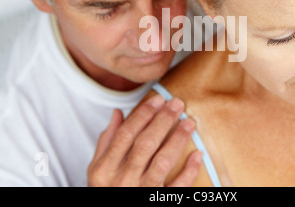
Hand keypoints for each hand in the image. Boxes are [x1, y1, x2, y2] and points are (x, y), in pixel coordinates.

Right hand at [87, 95, 202, 186]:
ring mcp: (141, 193)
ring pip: (163, 162)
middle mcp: (122, 180)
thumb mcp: (97, 170)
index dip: (143, 114)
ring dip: (177, 140)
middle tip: (177, 104)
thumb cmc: (108, 190)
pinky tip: (197, 155)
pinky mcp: (158, 204)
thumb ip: (106, 142)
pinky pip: (177, 188)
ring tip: (189, 123)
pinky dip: (189, 172)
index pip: (125, 134)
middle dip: (163, 121)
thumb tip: (117, 113)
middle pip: (145, 144)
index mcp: (105, 169)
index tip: (158, 99)